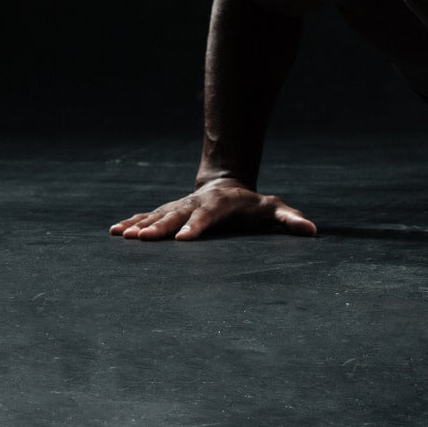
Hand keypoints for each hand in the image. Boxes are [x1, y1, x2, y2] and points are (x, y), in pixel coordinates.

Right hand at [109, 179, 316, 240]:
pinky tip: (115, 231)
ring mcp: (181, 205)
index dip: (198, 226)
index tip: (185, 240)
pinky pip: (149, 215)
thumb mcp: (274, 210)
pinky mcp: (170, 210)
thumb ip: (290, 220)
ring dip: (141, 224)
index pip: (209, 215)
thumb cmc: (255, 206)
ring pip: (160, 213)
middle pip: (178, 214)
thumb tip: (312, 230)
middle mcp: (197, 202)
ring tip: (124, 236)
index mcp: (222, 204)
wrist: (229, 186)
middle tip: (143, 239)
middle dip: (161, 226)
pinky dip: (133, 221)